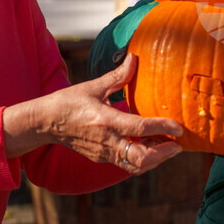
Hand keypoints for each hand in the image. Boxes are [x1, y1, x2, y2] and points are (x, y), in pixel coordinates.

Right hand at [2, 54, 183, 174]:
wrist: (44, 123)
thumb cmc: (68, 102)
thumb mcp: (93, 86)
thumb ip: (118, 76)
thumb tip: (134, 57)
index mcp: (106, 120)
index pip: (140, 129)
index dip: (162, 128)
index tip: (179, 128)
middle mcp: (107, 141)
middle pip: (140, 158)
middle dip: (163, 153)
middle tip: (178, 145)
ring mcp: (104, 153)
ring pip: (135, 166)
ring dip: (155, 160)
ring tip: (169, 147)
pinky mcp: (101, 158)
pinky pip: (126, 165)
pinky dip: (142, 160)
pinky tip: (151, 148)